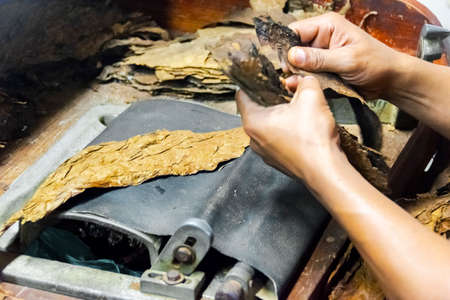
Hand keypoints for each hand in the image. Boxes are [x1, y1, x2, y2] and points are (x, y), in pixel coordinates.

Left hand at [236, 76, 346, 181]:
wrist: (325, 170)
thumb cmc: (313, 137)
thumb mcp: (312, 96)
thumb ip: (304, 81)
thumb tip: (302, 79)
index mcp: (253, 121)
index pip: (241, 95)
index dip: (252, 82)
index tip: (262, 76)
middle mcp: (253, 139)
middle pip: (256, 111)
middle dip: (270, 99)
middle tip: (287, 92)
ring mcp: (264, 152)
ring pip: (267, 127)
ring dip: (279, 117)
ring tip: (297, 111)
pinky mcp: (277, 161)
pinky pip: (276, 140)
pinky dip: (285, 132)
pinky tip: (301, 129)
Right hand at [286, 12, 401, 98]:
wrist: (390, 80)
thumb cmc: (376, 63)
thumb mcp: (347, 60)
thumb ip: (319, 58)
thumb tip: (293, 55)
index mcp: (327, 26)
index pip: (295, 31)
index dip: (286, 47)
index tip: (284, 64)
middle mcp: (321, 38)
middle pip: (293, 48)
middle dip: (291, 64)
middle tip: (291, 77)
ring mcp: (321, 55)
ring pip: (298, 64)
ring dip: (296, 76)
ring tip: (295, 85)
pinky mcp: (322, 69)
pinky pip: (306, 74)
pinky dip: (303, 82)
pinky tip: (301, 88)